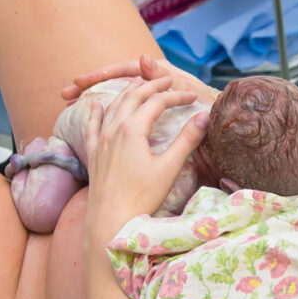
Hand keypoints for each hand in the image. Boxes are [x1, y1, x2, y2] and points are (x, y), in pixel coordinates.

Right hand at [61, 54, 215, 104]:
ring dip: (96, 95)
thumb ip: (165, 78)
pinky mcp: (150, 110)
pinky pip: (125, 108)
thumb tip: (140, 57)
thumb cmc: (208, 108)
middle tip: (66, 91)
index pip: (126, 70)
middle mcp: (153, 80)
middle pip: (116, 79)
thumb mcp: (187, 93)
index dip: (103, 74)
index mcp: (160, 74)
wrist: (223, 120)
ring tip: (70, 101)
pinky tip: (92, 116)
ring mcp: (151, 95)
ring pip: (118, 93)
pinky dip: (109, 111)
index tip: (81, 80)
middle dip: (91, 83)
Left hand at [84, 76, 208, 246]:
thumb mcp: (169, 167)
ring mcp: (101, 140)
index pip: (157, 102)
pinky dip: (97, 111)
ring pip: (113, 106)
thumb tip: (204, 117)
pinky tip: (98, 104)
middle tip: (168, 80)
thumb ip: (187, 140)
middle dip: (152, 85)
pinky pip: (93, 124)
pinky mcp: (94, 152)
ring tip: (139, 83)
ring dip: (128, 92)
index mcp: (133, 129)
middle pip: (134, 97)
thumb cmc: (142, 196)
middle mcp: (114, 129)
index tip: (192, 96)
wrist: (111, 218)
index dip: (176, 96)